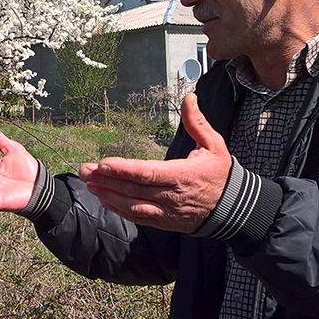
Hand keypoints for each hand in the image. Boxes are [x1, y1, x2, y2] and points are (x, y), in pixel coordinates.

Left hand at [79, 93, 231, 232]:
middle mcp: (171, 196)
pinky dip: (119, 209)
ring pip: (132, 206)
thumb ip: (197, 122)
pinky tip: (105, 199)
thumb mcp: (214, 144)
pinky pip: (138, 216)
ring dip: (108, 196)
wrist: (233, 208)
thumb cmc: (221, 173)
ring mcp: (166, 212)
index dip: (124, 169)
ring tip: (89, 184)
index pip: (148, 173)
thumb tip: (189, 97)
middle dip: (107, 180)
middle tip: (85, 170)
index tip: (104, 163)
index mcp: (182, 175)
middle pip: (133, 189)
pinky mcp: (164, 221)